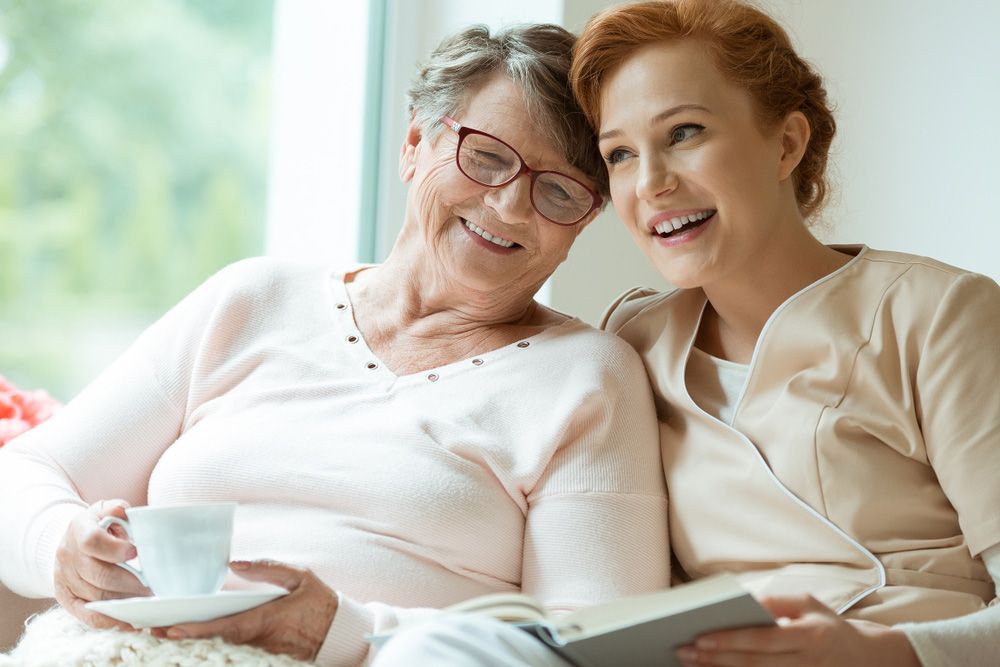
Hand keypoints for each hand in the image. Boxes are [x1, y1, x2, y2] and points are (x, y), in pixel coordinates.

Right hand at [54, 499, 150, 629]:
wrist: (72, 539)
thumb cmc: (100, 524)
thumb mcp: (107, 509)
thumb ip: (117, 510)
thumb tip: (124, 513)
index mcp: (79, 529)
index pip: (92, 541)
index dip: (115, 549)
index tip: (136, 552)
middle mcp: (67, 555)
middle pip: (98, 574)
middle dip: (130, 582)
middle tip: (154, 587)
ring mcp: (64, 578)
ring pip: (97, 596)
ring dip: (125, 601)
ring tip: (149, 601)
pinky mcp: (66, 598)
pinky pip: (87, 615)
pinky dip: (110, 620)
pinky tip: (130, 621)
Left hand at [155, 560, 338, 661]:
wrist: (342, 632)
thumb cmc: (321, 602)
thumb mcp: (301, 576)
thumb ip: (268, 568)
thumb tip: (235, 563)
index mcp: (267, 618)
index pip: (225, 627)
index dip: (197, 630)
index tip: (172, 629)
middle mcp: (260, 639)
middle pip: (215, 640)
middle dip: (184, 637)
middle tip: (152, 632)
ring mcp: (261, 650)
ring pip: (221, 647)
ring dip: (193, 641)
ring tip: (162, 633)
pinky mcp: (264, 655)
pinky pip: (234, 650)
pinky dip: (212, 645)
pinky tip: (191, 639)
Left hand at [676, 594, 920, 666]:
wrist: (864, 658)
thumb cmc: (828, 626)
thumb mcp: (809, 604)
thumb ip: (777, 603)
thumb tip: (746, 603)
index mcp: (809, 636)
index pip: (763, 640)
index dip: (731, 640)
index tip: (701, 638)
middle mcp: (806, 663)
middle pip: (754, 664)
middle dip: (716, 659)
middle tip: (684, 652)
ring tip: (693, 664)